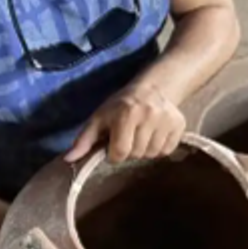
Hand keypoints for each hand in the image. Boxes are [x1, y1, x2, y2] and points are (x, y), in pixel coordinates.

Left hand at [64, 82, 186, 163]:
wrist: (153, 88)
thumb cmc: (121, 105)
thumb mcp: (99, 118)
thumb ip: (84, 140)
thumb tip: (67, 160)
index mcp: (126, 113)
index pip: (120, 152)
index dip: (114, 153)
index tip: (113, 144)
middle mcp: (149, 115)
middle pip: (137, 154)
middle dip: (130, 150)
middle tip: (128, 137)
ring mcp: (167, 120)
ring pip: (153, 154)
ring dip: (144, 150)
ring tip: (141, 135)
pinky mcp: (180, 125)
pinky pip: (167, 150)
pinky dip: (159, 148)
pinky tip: (154, 135)